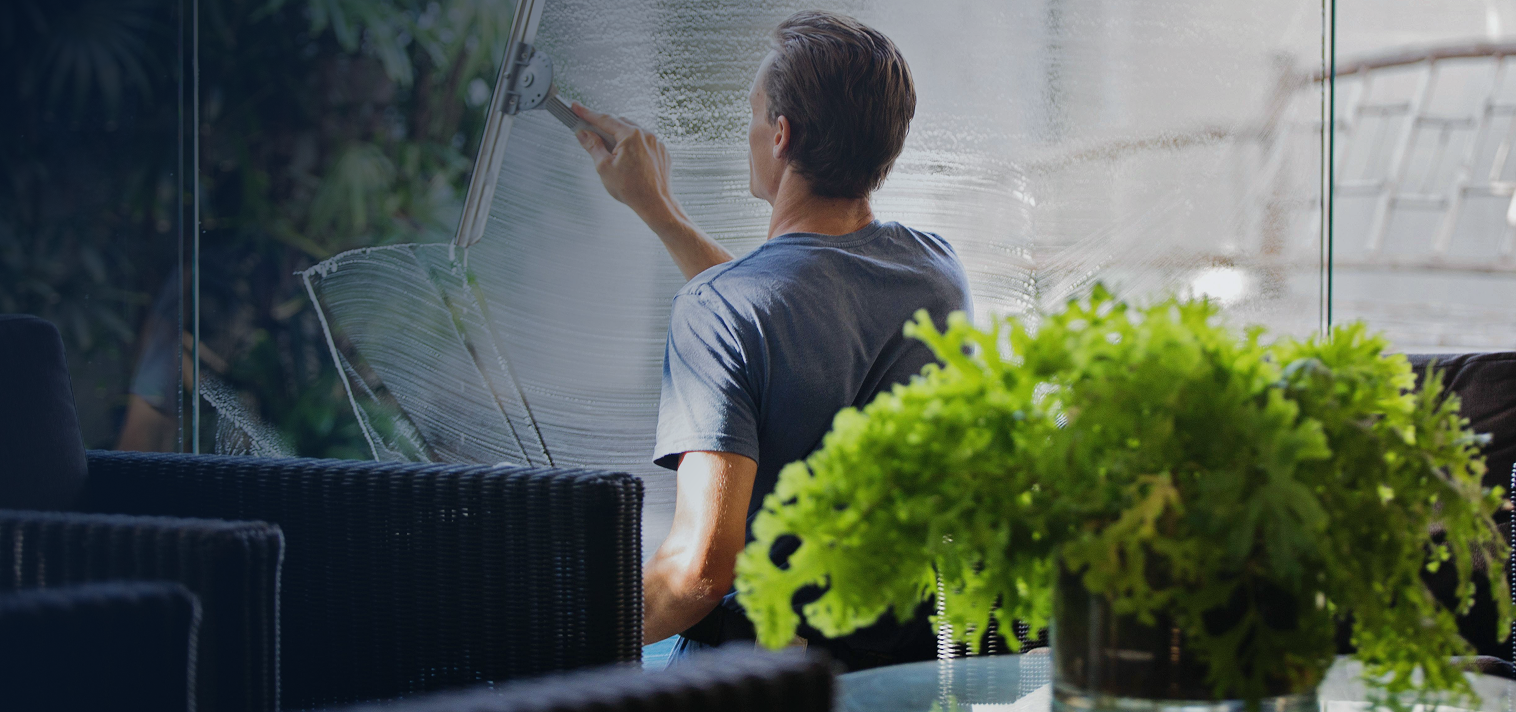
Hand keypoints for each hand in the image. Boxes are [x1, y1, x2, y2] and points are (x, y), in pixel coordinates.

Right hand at [572, 101, 674, 221]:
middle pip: (620, 123)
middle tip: (591, 133)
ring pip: (633, 131)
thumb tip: (583, 133)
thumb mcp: (604, 167)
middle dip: (605, 127)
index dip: (587, 113)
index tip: (576, 107)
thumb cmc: (631, 189)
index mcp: (631, 135)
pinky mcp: (662, 152)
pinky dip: (634, 145)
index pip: (604, 119)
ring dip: (620, 136)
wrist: (656, 204)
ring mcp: (656, 143)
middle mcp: (646, 135)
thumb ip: (593, 146)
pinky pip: (645, 142)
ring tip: (612, 153)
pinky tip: (628, 159)